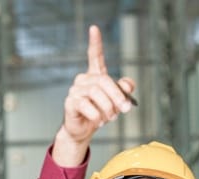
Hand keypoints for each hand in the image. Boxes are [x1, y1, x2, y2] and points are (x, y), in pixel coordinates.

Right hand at [53, 25, 135, 165]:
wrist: (83, 130)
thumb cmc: (100, 113)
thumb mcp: (116, 102)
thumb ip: (124, 91)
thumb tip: (128, 85)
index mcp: (95, 76)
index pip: (94, 56)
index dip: (95, 43)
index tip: (94, 28)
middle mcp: (83, 80)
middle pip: (104, 81)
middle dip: (118, 96)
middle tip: (125, 109)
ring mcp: (75, 91)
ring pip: (97, 94)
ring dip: (108, 109)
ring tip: (108, 118)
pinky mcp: (70, 103)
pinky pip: (88, 107)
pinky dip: (98, 117)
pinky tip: (97, 120)